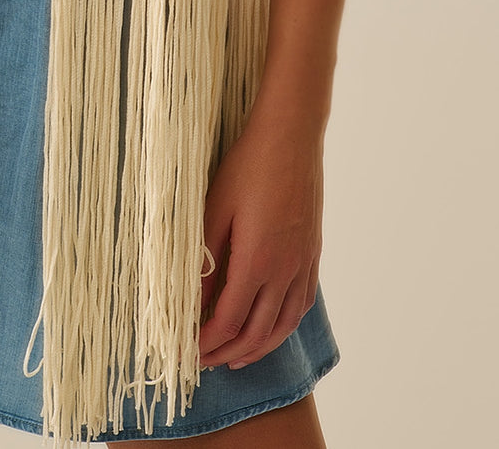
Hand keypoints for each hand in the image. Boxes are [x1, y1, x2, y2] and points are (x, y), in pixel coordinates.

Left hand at [197, 116, 323, 369]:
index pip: (229, 322)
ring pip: (283, 326)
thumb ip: (204, 257)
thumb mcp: (215, 208)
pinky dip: (282, 327)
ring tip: (234, 357)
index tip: (185, 351)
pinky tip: (269, 328)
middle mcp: (286, 270)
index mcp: (258, 261)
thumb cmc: (248, 165)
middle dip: (227, 353)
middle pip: (256, 333)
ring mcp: (304, 264)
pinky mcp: (313, 254)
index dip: (205, 343)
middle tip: (202, 363)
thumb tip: (188, 298)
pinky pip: (300, 305)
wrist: (291, 135)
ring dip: (257, 348)